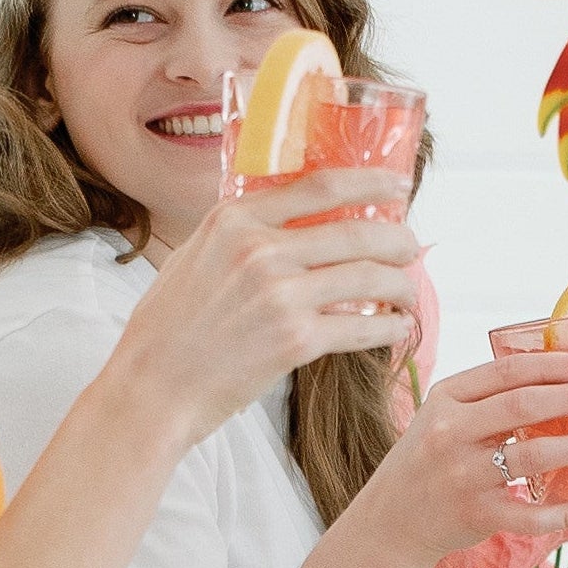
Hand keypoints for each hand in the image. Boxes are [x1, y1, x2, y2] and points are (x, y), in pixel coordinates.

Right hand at [99, 166, 431, 455]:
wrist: (153, 386)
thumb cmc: (170, 327)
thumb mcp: (196, 255)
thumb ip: (242, 233)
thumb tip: (291, 220)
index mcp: (235, 219)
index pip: (322, 186)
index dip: (372, 181)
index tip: (400, 182)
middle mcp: (260, 250)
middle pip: (358, 231)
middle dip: (400, 239)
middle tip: (414, 248)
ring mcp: (281, 295)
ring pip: (371, 277)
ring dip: (403, 285)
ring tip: (409, 293)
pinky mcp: (296, 341)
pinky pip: (363, 327)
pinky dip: (390, 328)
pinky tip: (398, 329)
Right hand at [354, 348, 567, 567]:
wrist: (393, 517)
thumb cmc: (432, 459)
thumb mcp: (446, 416)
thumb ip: (489, 399)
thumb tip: (561, 381)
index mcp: (447, 398)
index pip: (508, 371)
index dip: (555, 366)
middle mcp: (451, 433)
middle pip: (524, 406)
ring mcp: (463, 476)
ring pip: (533, 455)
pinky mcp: (478, 515)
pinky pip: (533, 515)